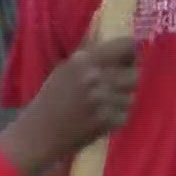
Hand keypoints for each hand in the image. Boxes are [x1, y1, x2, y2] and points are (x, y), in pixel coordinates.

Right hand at [0, 36, 137, 175]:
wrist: (40, 133)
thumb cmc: (50, 98)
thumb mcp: (66, 68)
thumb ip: (90, 55)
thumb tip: (114, 42)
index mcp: (85, 59)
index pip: (126, 46)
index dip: (130, 53)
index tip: (127, 59)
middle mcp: (97, 77)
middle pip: (135, 73)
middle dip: (129, 79)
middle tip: (118, 84)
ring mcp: (104, 100)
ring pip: (132, 95)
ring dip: (122, 99)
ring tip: (105, 103)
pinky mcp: (108, 121)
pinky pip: (125, 114)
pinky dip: (116, 117)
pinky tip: (101, 117)